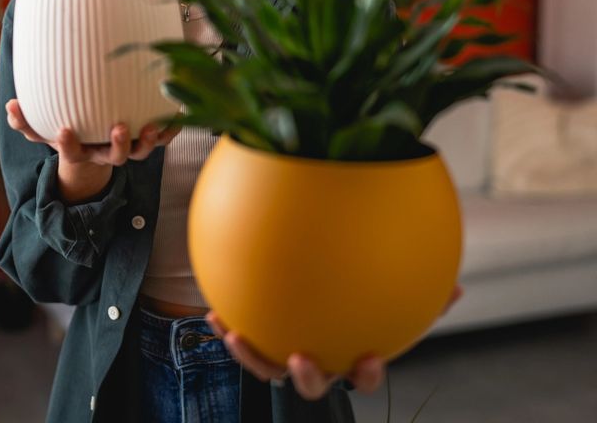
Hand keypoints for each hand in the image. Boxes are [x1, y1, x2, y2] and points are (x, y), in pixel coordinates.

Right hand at [5, 98, 179, 165]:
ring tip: (154, 125)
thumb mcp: (42, 129)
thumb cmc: (66, 130)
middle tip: (118, 127)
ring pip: (142, 151)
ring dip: (149, 140)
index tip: (63, 130)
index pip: (72, 152)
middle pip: (116, 157)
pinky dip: (172, 129)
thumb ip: (25, 121)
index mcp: (81, 151)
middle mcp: (107, 153)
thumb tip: (10, 106)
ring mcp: (128, 148)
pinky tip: (179, 113)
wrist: (92, 147)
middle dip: (118, 145)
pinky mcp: (146, 140)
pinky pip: (163, 139)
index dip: (69, 144)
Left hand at [205, 284, 463, 400]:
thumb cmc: (358, 309)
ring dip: (251, 355)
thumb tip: (459, 287)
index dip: (364, 373)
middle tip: (302, 358)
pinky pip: (243, 340)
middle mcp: (317, 360)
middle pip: (312, 383)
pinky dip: (226, 326)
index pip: (362, 373)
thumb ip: (420, 297)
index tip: (366, 359)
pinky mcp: (260, 343)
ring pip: (268, 368)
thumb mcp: (387, 302)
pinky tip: (212, 309)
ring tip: (234, 334)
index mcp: (348, 354)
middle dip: (307, 377)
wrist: (311, 308)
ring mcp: (285, 355)